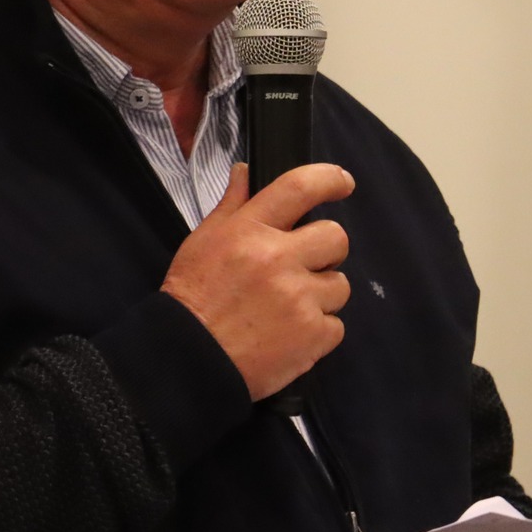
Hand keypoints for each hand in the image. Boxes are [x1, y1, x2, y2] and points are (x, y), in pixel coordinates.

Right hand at [162, 162, 353, 400]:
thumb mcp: (202, 242)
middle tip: (304, 267)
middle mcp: (278, 258)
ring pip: (340, 285)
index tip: (343, 183)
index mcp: (250, 231)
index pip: (300, 188)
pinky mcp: (313, 336)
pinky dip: (318, 332)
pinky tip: (290, 335)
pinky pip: (336, 325)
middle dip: (326, 251)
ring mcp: (299, 298)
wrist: (188, 360)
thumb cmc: (192, 298)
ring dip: (321, 295)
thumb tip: (246, 171)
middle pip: (336, 236)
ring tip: (289, 309)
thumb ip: (231, 205)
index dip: (329, 180)